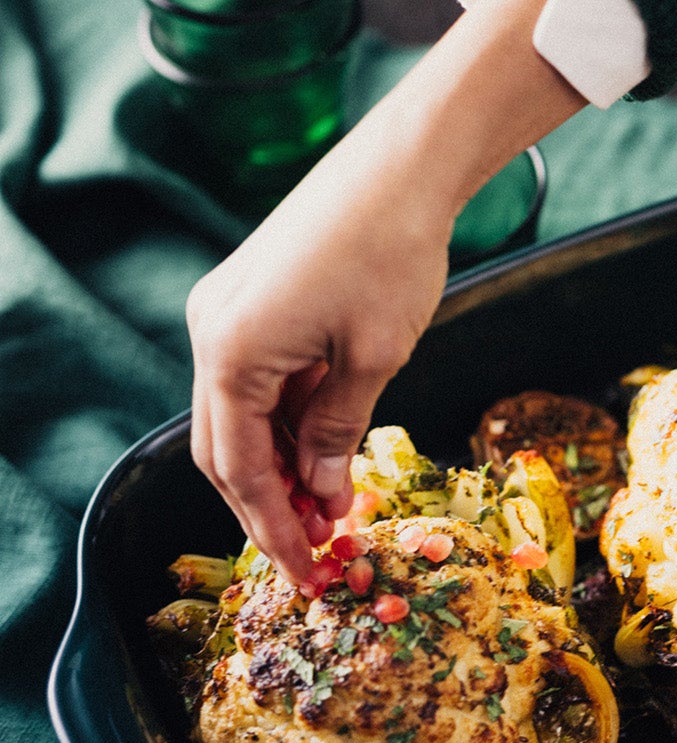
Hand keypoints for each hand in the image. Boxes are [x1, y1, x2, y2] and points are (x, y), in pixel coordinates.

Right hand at [187, 0, 583, 584]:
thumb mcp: (373, 359)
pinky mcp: (250, 299)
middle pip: (225, 448)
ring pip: (240, 416)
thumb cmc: (394, 257)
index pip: (240, 469)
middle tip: (318, 552)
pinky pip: (257, 379)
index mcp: (231, 353)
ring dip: (280, 466)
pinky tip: (325, 454)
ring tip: (331, 511)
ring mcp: (225, 312)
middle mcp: (210, 333)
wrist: (400, 169)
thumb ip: (338, 432)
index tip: (310, 573)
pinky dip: (287, 422)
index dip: (274, 529)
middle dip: (269, 506)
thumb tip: (323, 495)